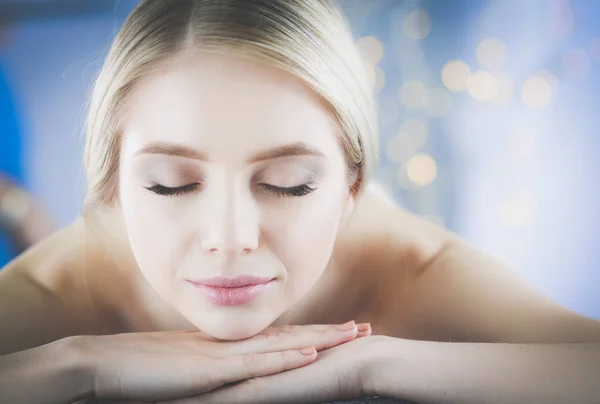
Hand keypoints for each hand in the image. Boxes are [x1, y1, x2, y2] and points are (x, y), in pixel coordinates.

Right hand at [74, 321, 366, 401]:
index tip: (335, 332)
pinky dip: (286, 357)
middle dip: (327, 333)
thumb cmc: (134, 371)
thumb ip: (205, 373)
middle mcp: (230, 345)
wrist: (99, 363)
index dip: (307, 335)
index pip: (275, 339)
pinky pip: (256, 363)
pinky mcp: (210, 369)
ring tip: (353, 334)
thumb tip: (220, 379)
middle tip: (362, 328)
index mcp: (224, 348)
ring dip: (319, 339)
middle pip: (288, 336)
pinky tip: (311, 354)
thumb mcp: (180, 372)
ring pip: (282, 345)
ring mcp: (222, 355)